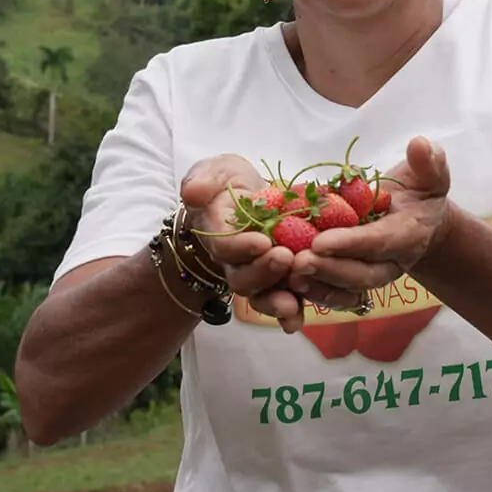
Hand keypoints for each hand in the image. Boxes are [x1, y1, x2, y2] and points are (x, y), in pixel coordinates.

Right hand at [181, 156, 363, 333]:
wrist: (244, 197)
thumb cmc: (227, 183)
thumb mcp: (215, 172)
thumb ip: (203, 179)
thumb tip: (194, 190)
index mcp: (217, 233)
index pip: (225, 246)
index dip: (240, 247)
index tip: (261, 241)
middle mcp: (235, 260)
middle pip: (244, 278)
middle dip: (263, 272)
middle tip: (284, 258)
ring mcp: (257, 272)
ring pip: (262, 294)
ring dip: (276, 300)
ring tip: (292, 300)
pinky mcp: (280, 278)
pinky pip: (283, 298)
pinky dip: (290, 312)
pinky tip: (297, 319)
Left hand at [284, 136, 452, 295]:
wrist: (419, 220)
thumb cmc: (419, 192)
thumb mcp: (429, 173)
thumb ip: (428, 161)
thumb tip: (420, 144)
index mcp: (409, 235)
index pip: (379, 242)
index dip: (350, 243)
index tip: (320, 240)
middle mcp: (391, 262)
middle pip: (361, 274)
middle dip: (329, 269)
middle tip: (298, 261)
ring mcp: (372, 275)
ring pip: (345, 289)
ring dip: (317, 284)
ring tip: (288, 274)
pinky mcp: (354, 281)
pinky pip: (335, 294)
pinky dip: (313, 291)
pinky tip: (288, 282)